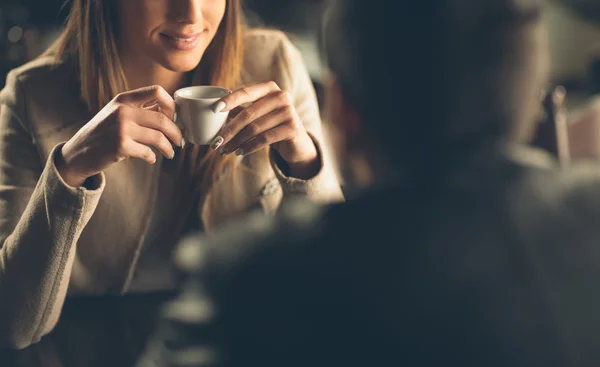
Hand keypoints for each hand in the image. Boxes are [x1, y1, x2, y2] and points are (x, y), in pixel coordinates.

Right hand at [56, 85, 182, 186]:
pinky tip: (151, 159)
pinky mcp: (120, 146)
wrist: (78, 152)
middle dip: (176, 132)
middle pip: (163, 119)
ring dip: (169, 148)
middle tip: (179, 141)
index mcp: (124, 99)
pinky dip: (152, 157)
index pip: (157, 91)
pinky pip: (148, 152)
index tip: (174, 118)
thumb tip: (172, 113)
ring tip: (170, 153)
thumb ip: (139, 109)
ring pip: (159, 138)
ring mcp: (121, 128)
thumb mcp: (117, 113)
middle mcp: (123, 110)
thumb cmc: (103, 132)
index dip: (171, 105)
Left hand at [209, 82, 317, 167]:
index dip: (229, 100)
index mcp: (270, 88)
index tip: (214, 110)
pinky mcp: (292, 128)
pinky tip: (239, 152)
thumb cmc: (272, 125)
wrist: (297, 143)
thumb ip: (241, 109)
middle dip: (229, 130)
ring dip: (236, 141)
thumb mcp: (257, 115)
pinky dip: (249, 147)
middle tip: (216, 142)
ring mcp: (289, 112)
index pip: (246, 92)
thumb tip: (214, 111)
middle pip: (248, 114)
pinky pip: (264, 139)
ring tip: (225, 150)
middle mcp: (281, 96)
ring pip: (255, 128)